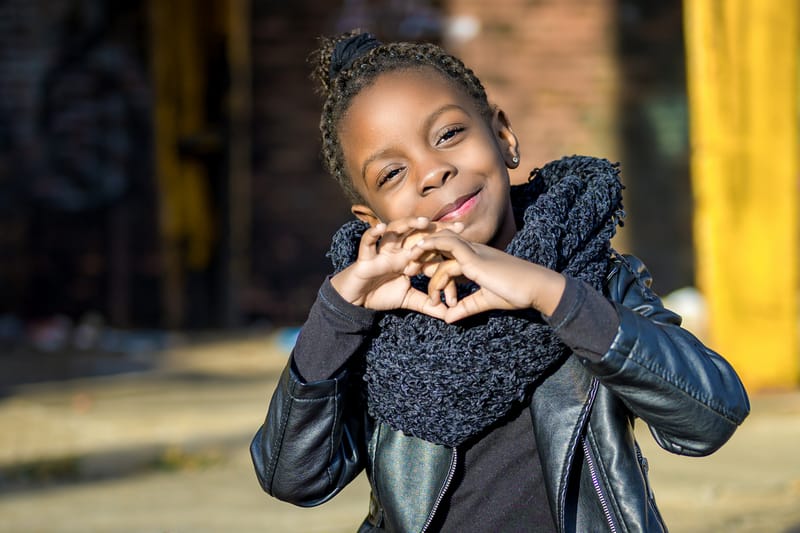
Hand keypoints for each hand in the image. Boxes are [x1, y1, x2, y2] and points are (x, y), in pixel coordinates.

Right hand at [330, 217, 460, 317]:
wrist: (355, 300)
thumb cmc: (379, 294)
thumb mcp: (408, 300)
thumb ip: (428, 304)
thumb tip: (449, 314)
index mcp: (408, 258)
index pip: (428, 245)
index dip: (444, 240)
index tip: (464, 234)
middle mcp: (396, 251)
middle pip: (415, 233)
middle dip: (433, 228)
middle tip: (453, 226)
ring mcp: (381, 252)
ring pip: (394, 231)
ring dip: (407, 224)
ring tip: (422, 221)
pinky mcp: (365, 258)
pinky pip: (367, 243)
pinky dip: (373, 234)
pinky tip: (381, 227)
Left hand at [408, 232, 565, 322]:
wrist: (534, 288)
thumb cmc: (516, 294)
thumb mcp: (484, 302)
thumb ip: (465, 307)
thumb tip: (448, 319)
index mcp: (475, 260)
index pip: (448, 257)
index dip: (432, 266)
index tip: (418, 278)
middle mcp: (473, 252)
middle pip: (441, 247)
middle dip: (423, 257)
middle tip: (406, 271)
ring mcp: (473, 252)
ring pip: (441, 246)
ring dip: (422, 254)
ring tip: (407, 267)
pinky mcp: (474, 256)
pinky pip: (448, 246)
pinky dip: (431, 246)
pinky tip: (417, 251)